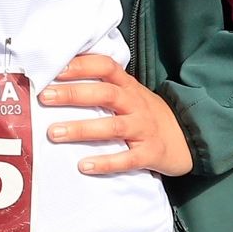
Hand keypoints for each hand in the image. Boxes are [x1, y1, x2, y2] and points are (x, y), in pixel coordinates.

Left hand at [39, 53, 193, 176]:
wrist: (188, 137)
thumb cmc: (144, 113)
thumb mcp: (128, 93)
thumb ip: (101, 85)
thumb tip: (57, 77)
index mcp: (128, 86)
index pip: (105, 67)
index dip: (81, 65)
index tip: (55, 68)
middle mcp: (135, 104)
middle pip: (104, 94)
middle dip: (73, 94)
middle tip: (44, 97)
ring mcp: (144, 128)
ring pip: (112, 127)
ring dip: (81, 129)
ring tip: (53, 133)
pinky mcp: (150, 153)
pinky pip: (127, 159)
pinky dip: (106, 163)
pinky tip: (84, 166)